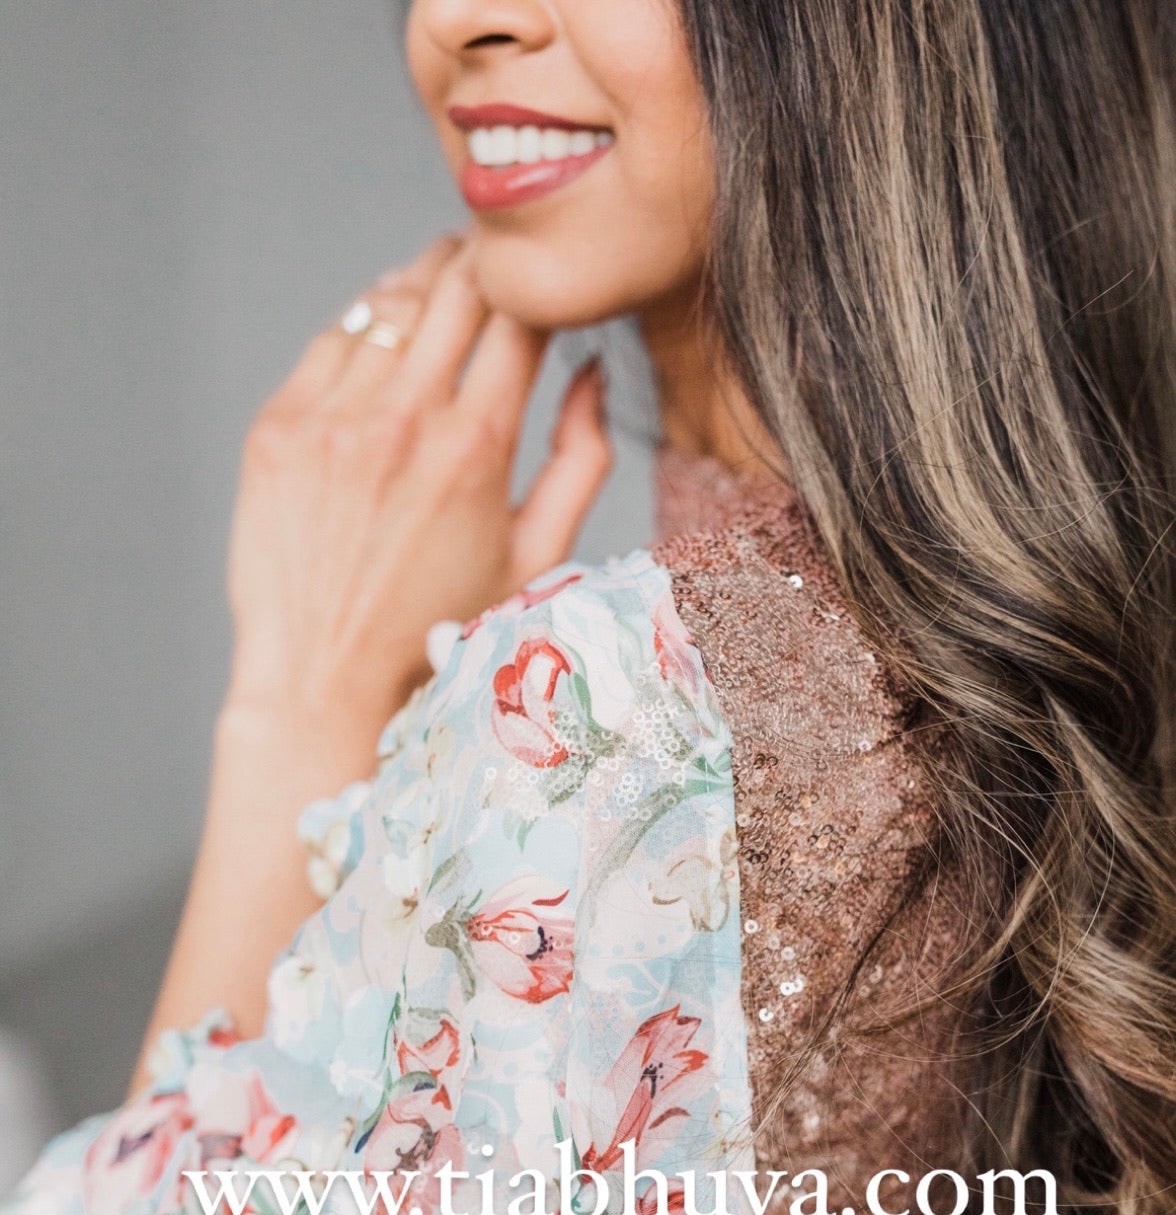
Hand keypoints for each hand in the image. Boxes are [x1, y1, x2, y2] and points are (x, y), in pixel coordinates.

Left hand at [132, 238, 610, 1080]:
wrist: (327, 686)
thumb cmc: (444, 636)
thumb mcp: (537, 560)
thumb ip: (581, 460)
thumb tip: (595, 372)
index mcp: (478, 446)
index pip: (521, 312)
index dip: (541, 288)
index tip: (547, 290)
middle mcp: (403, 419)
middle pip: (456, 284)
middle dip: (484, 265)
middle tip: (496, 269)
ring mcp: (332, 419)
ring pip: (390, 302)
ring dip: (423, 289)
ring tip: (442, 299)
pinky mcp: (278, 430)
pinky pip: (331, 343)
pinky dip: (365, 333)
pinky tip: (383, 352)